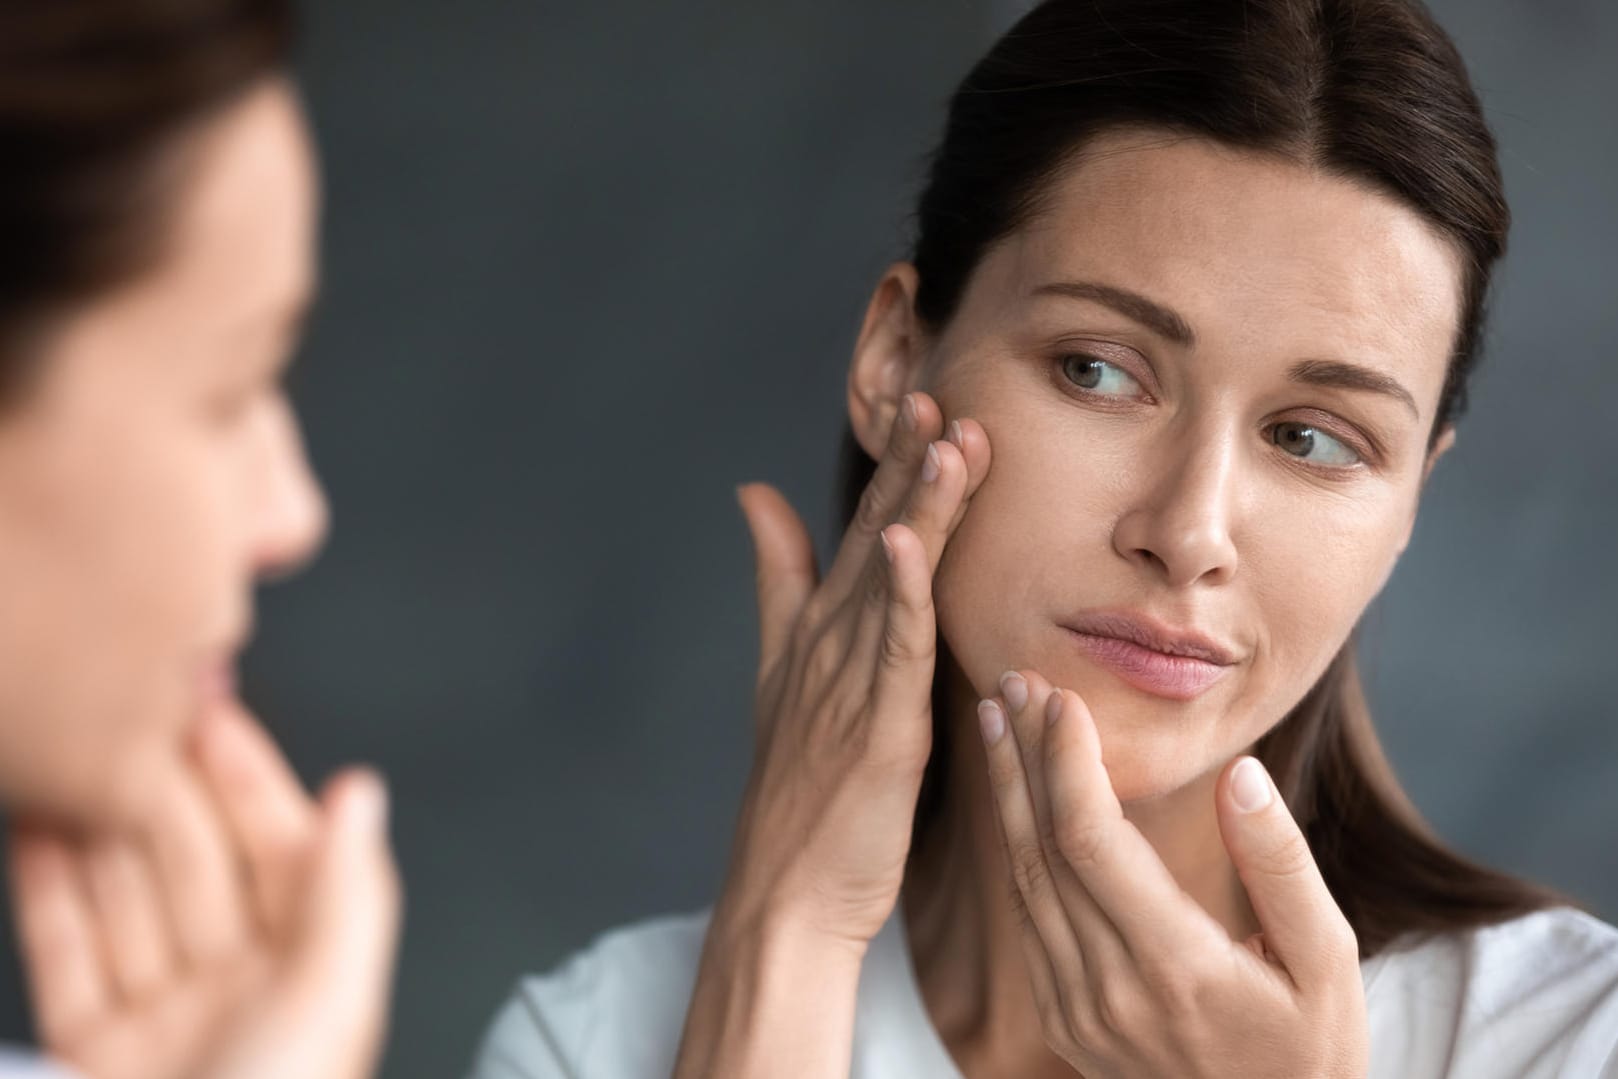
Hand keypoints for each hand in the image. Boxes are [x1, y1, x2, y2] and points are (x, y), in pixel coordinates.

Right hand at [6, 703, 401, 1078]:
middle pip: (195, 864)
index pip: (280, 847)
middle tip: (125, 717)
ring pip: (126, 899)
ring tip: (70, 759)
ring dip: (99, 828)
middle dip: (161, 790)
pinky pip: (70, 956)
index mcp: (310, 972)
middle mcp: (240, 990)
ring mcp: (163, 1022)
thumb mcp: (328, 1003)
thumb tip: (362, 794)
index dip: (248, 776)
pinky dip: (50, 895)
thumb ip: (345, 893)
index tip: (212, 709)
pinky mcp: (95, 1055)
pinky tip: (37, 837)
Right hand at [718, 390, 990, 949]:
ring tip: (943, 438)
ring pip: (892, 579)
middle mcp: (832, 643)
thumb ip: (777, 581)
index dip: (895, 466)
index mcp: (822, 631)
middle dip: (908, 464)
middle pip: (877, 537)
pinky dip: (901, 593)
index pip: (865, 530)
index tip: (925, 401)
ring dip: (917, 507)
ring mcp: (849, 683)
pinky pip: (892, 649)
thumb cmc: (797, 794)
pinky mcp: (875, 728)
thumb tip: (754, 494)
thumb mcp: (781, 672)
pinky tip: (908, 541)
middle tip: (936, 391)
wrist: (784, 894)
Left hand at [978, 668, 1367, 1078]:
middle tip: (1012, 682)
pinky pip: (1027, 917)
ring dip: (1007, 794)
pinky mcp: (1064, 1021)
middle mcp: (1110, 991)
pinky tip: (1016, 799)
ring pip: (1022, 880)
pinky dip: (1017, 846)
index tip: (1061, 697)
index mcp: (1176, 967)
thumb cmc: (1312, 1052)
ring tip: (997, 721)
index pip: (1091, 839)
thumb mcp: (1329, 962)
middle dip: (1022, 756)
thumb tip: (1240, 773)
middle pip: (1041, 849)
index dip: (1065, 760)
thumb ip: (1283, 865)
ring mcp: (1077, 1012)